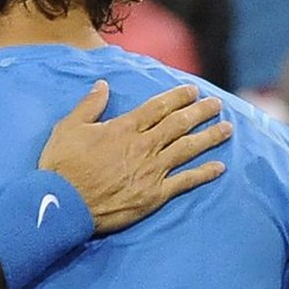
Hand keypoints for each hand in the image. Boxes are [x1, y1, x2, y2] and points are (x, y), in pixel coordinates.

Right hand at [39, 81, 229, 233]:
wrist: (65, 204)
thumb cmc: (62, 165)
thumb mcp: (68, 128)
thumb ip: (89, 105)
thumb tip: (102, 84)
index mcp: (125, 128)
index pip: (158, 107)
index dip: (178, 97)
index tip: (193, 90)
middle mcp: (144, 146)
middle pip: (179, 124)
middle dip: (200, 111)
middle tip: (217, 104)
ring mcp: (152, 171)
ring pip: (188, 148)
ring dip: (209, 137)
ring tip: (227, 128)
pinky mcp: (154, 194)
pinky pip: (185, 181)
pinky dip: (204, 173)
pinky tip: (219, 167)